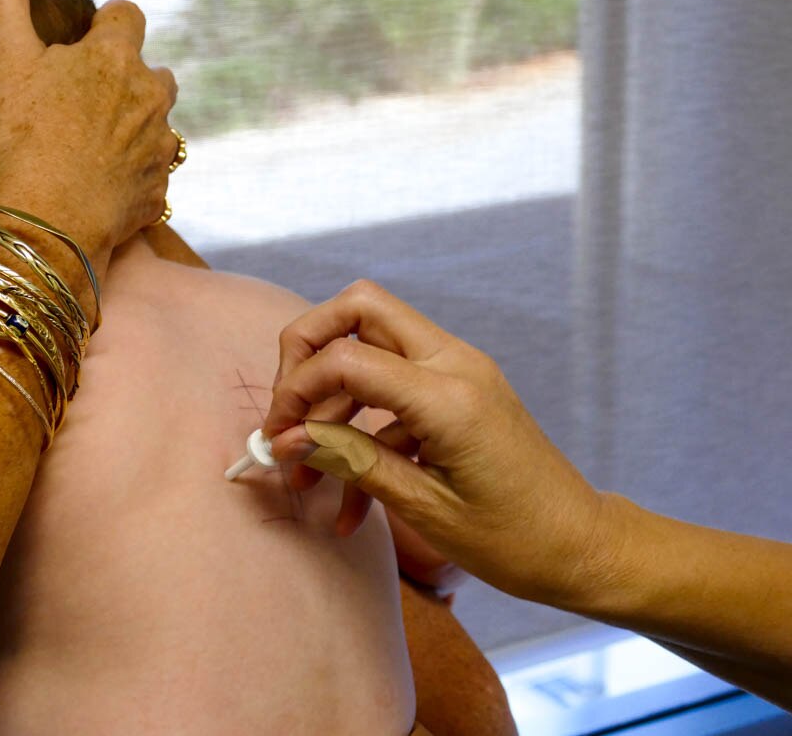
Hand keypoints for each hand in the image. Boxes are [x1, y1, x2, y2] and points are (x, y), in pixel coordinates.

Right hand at [0, 0, 179, 265]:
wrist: (47, 218)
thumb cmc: (22, 136)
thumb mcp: (2, 59)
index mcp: (116, 58)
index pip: (127, 16)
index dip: (107, 24)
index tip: (87, 41)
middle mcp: (150, 98)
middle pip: (156, 73)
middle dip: (132, 79)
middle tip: (91, 99)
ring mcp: (159, 147)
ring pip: (161, 126)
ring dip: (139, 127)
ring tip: (100, 142)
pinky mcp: (158, 190)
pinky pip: (153, 176)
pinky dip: (135, 175)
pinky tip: (105, 183)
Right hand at [264, 280, 616, 605]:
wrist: (580, 546)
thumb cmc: (514, 538)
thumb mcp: (422, 505)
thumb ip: (351, 461)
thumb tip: (289, 440)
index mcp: (449, 395)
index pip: (347, 358)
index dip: (297, 390)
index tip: (276, 438)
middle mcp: (454, 364)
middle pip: (359, 309)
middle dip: (308, 350)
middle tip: (287, 411)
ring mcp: (458, 371)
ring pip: (371, 343)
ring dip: (331, 401)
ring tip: (310, 474)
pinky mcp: (457, 391)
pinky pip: (392, 388)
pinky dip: (362, 429)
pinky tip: (350, 497)